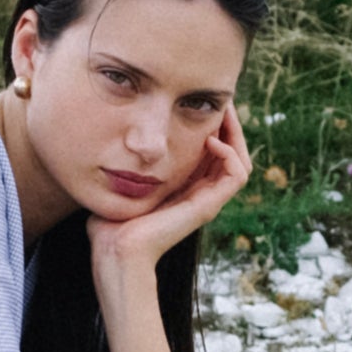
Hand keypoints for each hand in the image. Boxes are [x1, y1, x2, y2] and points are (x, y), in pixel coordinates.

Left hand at [86, 110, 251, 276]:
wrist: (115, 251)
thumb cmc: (110, 225)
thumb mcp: (120, 183)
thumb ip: (123, 165)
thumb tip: (111, 144)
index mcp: (184, 188)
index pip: (212, 152)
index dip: (214, 125)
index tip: (202, 100)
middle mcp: (200, 193)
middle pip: (231, 153)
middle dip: (228, 124)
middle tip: (221, 99)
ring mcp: (206, 201)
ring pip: (241, 161)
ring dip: (235, 134)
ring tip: (223, 112)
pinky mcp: (207, 207)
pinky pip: (237, 175)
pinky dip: (230, 153)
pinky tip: (211, 139)